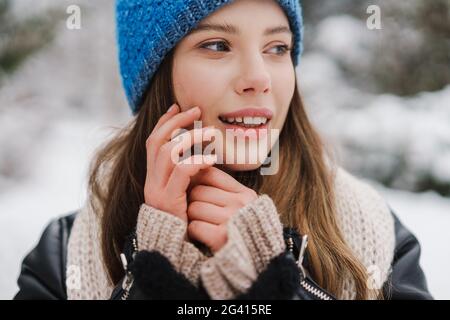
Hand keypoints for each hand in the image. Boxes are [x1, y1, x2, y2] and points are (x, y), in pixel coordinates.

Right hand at [144, 104, 216, 222]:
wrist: (177, 250)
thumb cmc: (187, 220)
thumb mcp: (186, 192)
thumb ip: (187, 174)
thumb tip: (200, 152)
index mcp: (154, 177)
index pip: (154, 141)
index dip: (164, 122)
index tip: (177, 106)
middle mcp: (151, 181)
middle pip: (157, 141)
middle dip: (176, 122)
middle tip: (196, 110)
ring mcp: (157, 190)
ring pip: (168, 153)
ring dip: (190, 139)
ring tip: (210, 132)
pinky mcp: (168, 201)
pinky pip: (181, 172)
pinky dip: (196, 160)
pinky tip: (210, 158)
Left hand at [186, 167, 257, 251]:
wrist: (257, 263)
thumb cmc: (243, 232)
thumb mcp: (243, 207)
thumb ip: (225, 190)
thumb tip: (197, 171)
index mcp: (246, 194)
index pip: (211, 174)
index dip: (198, 181)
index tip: (197, 193)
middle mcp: (240, 204)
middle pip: (198, 191)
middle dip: (193, 202)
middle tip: (199, 214)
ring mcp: (231, 220)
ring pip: (194, 207)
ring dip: (192, 218)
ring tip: (203, 225)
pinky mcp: (220, 237)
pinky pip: (194, 226)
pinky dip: (194, 232)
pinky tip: (202, 236)